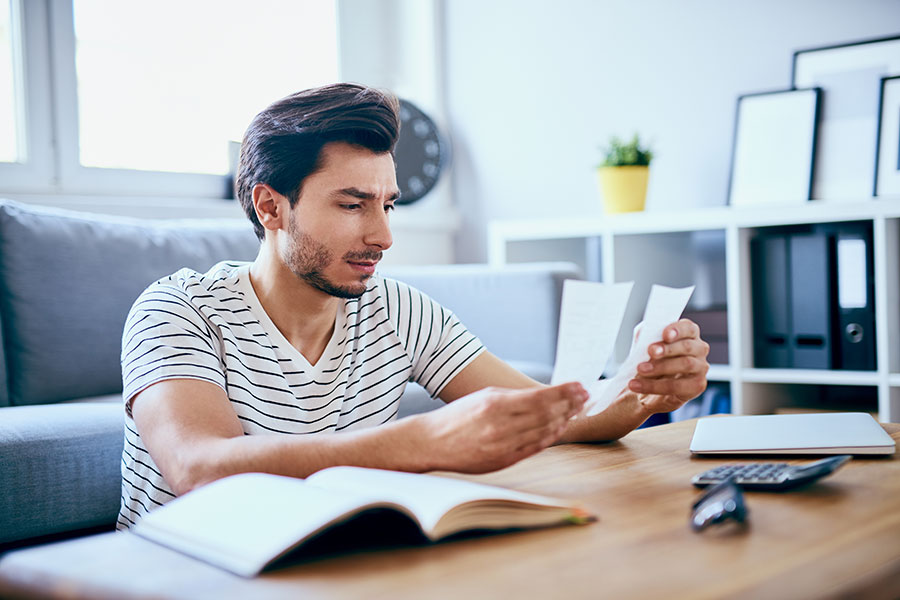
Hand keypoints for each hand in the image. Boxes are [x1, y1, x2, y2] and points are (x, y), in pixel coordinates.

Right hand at [419, 383, 587, 473]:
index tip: (579, 385)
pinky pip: (535, 447)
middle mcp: (502, 426)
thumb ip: (514, 396)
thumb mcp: (485, 396)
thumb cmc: (459, 416)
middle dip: (570, 403)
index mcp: (496, 404)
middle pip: (547, 414)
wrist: (433, 443)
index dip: (564, 391)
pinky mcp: (504, 461)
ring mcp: (503, 445)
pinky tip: (561, 426)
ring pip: (544, 431)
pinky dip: (551, 436)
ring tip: (577, 409)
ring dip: (564, 419)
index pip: (541, 397)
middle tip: (585, 396)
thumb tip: (546, 396)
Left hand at [628, 318, 708, 414]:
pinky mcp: (697, 386)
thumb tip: (644, 335)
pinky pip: (677, 387)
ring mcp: (701, 367)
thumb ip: (646, 336)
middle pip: (687, 346)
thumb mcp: (646, 343)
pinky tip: (638, 386)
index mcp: (689, 333)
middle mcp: (699, 349)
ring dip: (660, 367)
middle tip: (650, 351)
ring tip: (640, 369)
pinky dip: (655, 386)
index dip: (677, 330)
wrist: (649, 384)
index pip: (688, 327)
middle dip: (667, 349)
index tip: (665, 334)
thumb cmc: (652, 358)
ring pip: (685, 365)